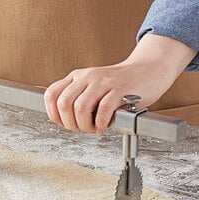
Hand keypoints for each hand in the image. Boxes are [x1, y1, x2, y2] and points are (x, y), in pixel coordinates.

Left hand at [43, 34, 196, 133]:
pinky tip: (104, 126)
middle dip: (69, 123)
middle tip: (80, 128)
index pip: (52, 94)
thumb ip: (78, 97)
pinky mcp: (120, 89)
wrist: (148, 70)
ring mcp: (103, 82)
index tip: (63, 123)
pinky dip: (101, 123)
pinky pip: (103, 109)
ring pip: (80, 107)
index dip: (53, 113)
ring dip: (84, 125)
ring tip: (93, 129)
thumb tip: (62, 119)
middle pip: (64, 103)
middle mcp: (87, 77)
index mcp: (77, 77)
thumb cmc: (120, 84)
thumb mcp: (92, 86)